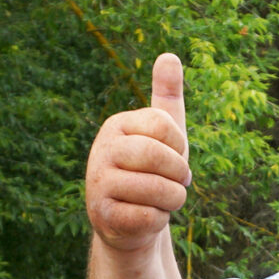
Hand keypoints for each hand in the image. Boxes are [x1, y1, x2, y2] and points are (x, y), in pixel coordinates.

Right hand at [85, 53, 190, 252]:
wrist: (131, 222)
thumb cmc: (152, 173)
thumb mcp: (163, 134)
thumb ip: (166, 95)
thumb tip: (169, 55)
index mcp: (118, 125)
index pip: (163, 124)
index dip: (180, 146)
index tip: (175, 157)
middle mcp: (102, 150)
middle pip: (156, 155)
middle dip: (179, 174)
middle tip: (179, 182)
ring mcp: (98, 183)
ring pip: (155, 189)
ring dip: (172, 200)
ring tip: (163, 201)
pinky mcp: (101, 216)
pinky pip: (147, 217)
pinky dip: (158, 220)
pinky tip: (146, 217)